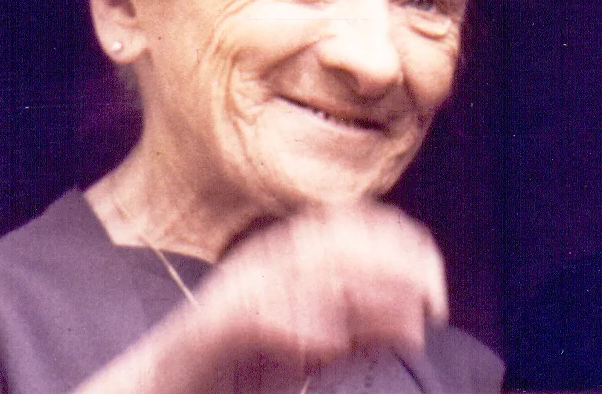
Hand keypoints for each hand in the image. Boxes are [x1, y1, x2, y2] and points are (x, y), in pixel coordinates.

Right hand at [74, 202, 447, 393]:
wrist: (166, 390)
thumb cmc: (244, 367)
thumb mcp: (316, 343)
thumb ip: (359, 327)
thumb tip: (416, 320)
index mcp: (284, 254)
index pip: (351, 224)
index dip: (400, 245)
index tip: (436, 284)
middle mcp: (262, 261)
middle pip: (336, 240)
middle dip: (393, 266)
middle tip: (432, 304)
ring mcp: (235, 291)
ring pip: (306, 272)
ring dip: (363, 298)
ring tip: (404, 328)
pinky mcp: (212, 329)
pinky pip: (261, 316)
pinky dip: (302, 327)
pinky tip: (334, 346)